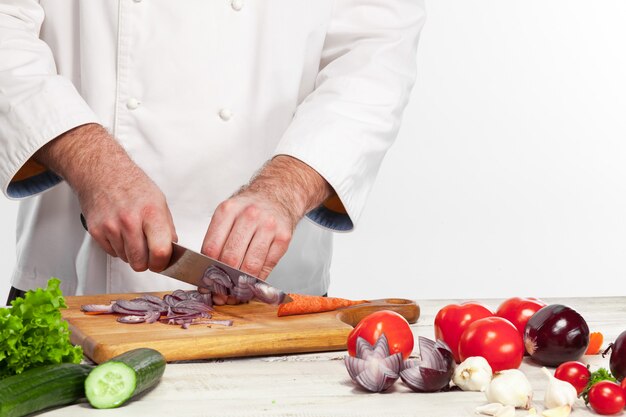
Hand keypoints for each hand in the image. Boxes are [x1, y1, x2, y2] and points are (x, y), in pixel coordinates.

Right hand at [34, 124, 176, 271]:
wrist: (103, 172)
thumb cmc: (133, 185)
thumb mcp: (159, 202)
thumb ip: (167, 228)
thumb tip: (172, 250)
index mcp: (151, 213)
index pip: (160, 251)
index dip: (162, 263)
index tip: (162, 263)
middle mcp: (130, 221)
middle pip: (140, 262)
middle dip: (146, 262)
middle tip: (148, 253)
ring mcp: (111, 227)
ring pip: (126, 259)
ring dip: (131, 253)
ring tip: (132, 235)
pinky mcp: (96, 231)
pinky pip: (112, 253)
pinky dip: (118, 248)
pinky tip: (120, 232)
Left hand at [201, 155, 331, 302]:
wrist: (278, 194)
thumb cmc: (249, 209)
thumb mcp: (228, 215)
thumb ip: (217, 241)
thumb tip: (207, 276)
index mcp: (228, 210)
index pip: (212, 248)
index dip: (207, 270)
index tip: (206, 284)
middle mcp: (249, 216)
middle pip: (230, 258)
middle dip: (224, 281)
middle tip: (221, 293)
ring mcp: (268, 226)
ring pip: (250, 265)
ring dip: (241, 284)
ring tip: (235, 292)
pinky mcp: (283, 237)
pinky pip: (267, 266)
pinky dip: (258, 280)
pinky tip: (252, 283)